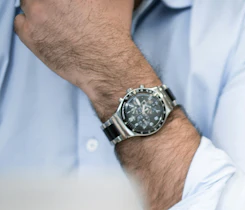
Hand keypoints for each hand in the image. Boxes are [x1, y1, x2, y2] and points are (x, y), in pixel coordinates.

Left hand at [14, 0, 136, 98]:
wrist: (108, 64)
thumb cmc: (114, 30)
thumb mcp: (119, 1)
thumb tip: (100, 0)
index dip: (64, 1)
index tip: (69, 4)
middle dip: (52, 3)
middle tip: (63, 11)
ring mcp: (34, 13)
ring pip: (28, 3)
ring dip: (39, 10)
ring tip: (55, 21)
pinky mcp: (28, 33)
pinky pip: (19, 21)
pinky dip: (29, 25)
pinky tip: (45, 31)